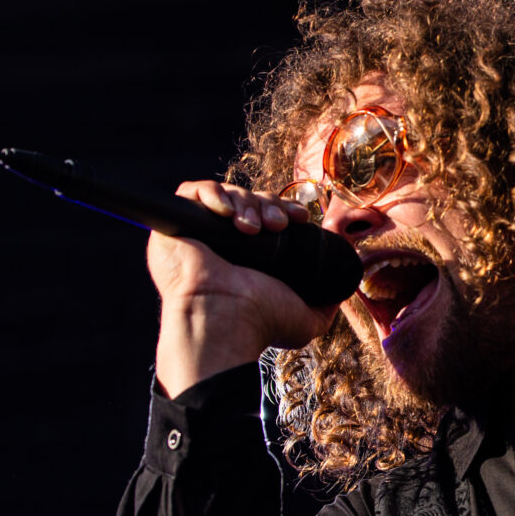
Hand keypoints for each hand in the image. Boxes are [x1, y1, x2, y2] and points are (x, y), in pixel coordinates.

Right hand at [149, 180, 339, 396]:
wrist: (226, 321)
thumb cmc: (260, 325)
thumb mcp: (305, 320)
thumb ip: (325, 307)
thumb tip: (341, 293)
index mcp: (249, 256)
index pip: (265, 215)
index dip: (283, 209)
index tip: (300, 218)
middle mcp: (222, 242)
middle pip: (249, 201)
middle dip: (269, 205)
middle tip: (277, 226)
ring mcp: (197, 232)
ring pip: (226, 194)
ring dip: (248, 203)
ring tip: (254, 229)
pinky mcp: (173, 224)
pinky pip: (192, 191)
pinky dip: (213, 194)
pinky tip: (228, 214)